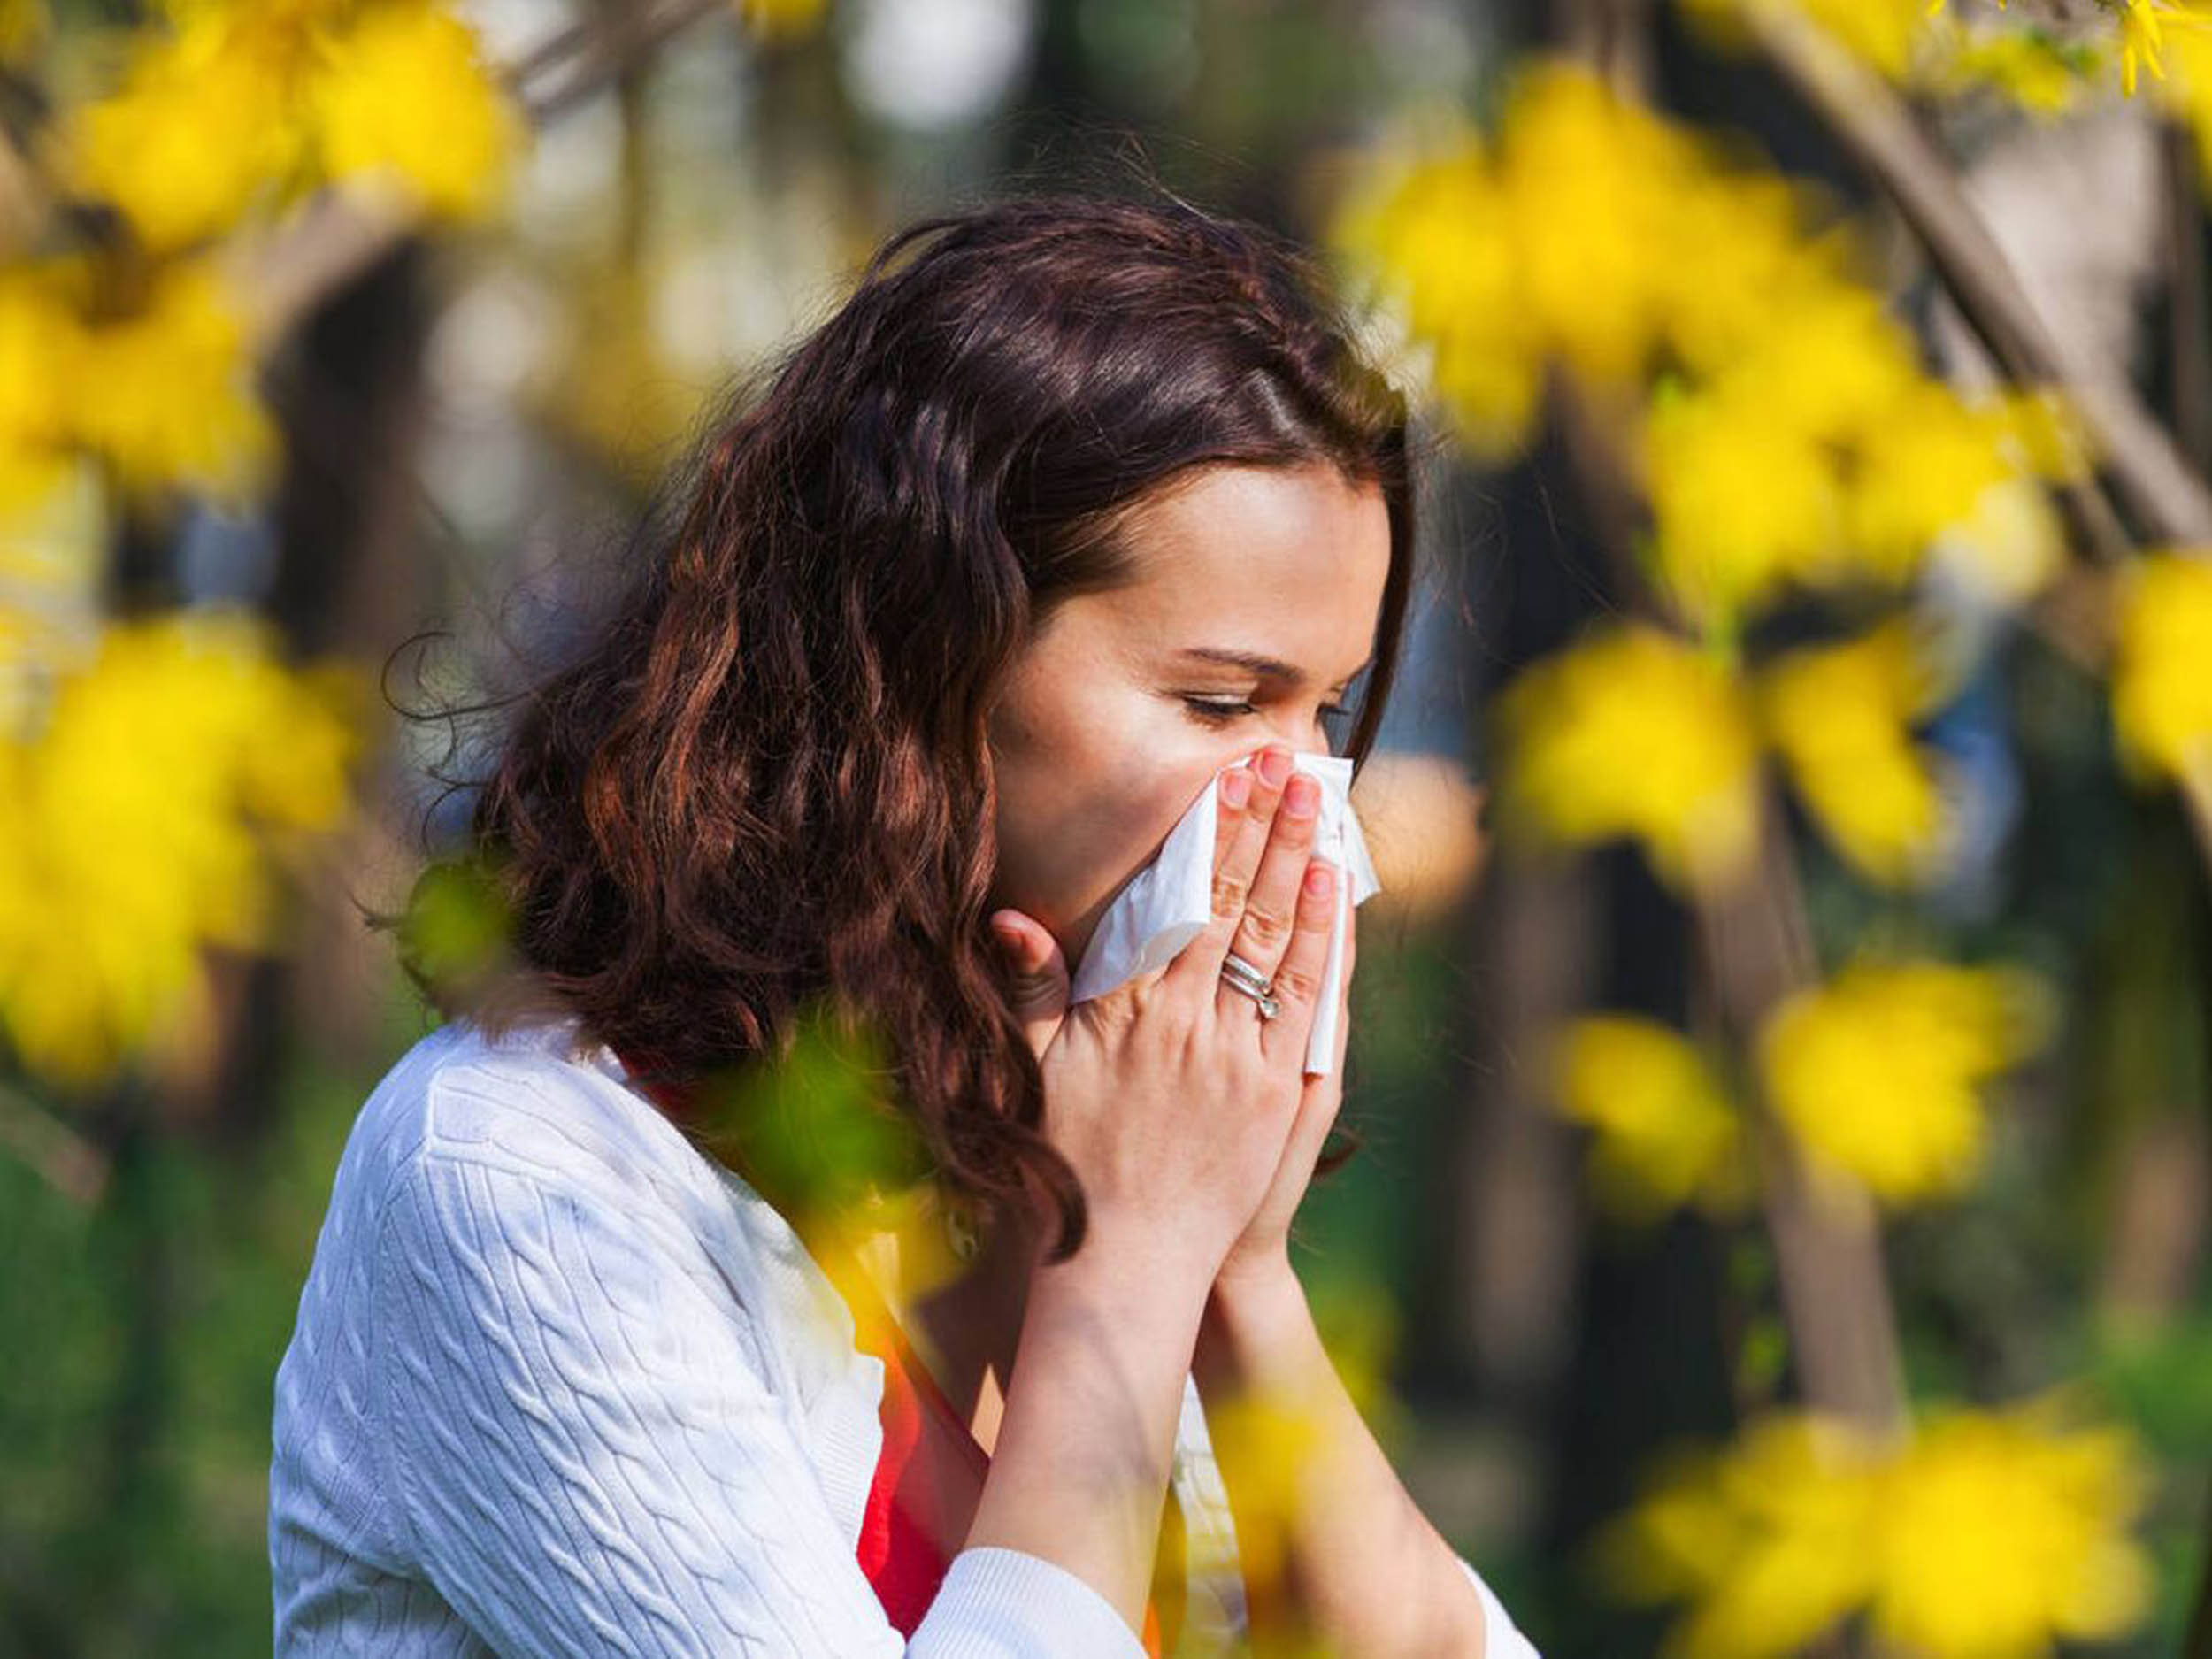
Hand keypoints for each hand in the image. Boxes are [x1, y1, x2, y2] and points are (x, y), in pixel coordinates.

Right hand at [986, 744, 1341, 1293]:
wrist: (1127, 1264)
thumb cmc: (1070, 1166)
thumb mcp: (1034, 1074)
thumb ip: (1031, 991)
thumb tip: (1014, 919)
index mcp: (1127, 1012)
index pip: (1178, 900)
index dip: (1208, 832)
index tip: (1228, 778)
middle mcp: (1187, 1025)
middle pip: (1235, 904)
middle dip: (1263, 827)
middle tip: (1286, 765)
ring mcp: (1239, 1059)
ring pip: (1277, 941)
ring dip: (1299, 866)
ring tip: (1317, 807)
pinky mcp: (1278, 1095)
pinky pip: (1307, 1002)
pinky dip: (1321, 942)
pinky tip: (1331, 893)